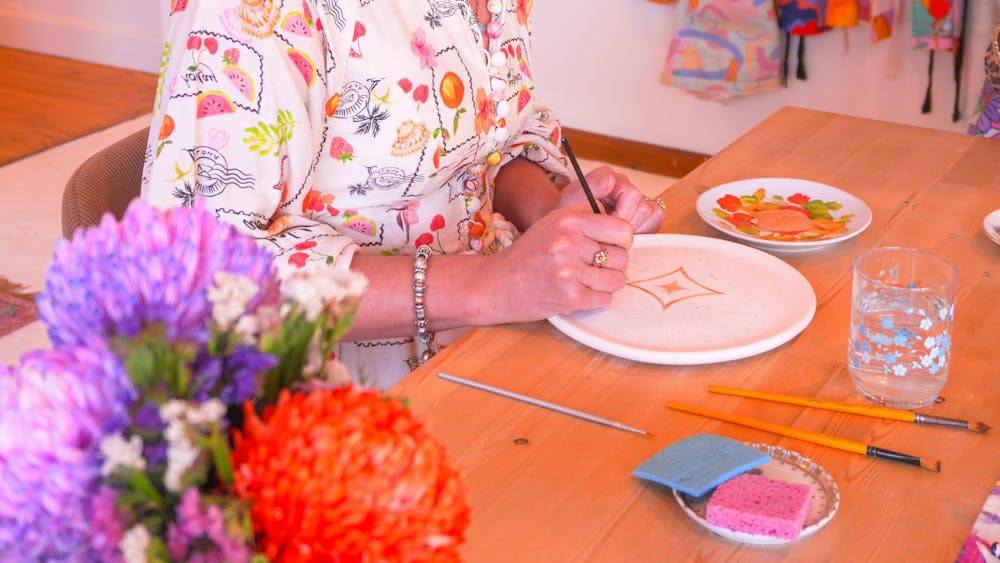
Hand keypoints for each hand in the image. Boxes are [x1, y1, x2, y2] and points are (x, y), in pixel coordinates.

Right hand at [479, 204, 633, 321]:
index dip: (623, 239)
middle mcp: (568, 244)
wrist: (497, 284)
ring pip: (617, 279)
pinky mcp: (569, 297)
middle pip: (621, 256)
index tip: (613, 245)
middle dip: (614, 263)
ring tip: (587, 279)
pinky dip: (596, 298)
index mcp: (567, 221)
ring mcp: (569, 272)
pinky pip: (605, 299)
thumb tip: (622, 220)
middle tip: (595, 265)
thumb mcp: (553, 222)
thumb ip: (586, 214)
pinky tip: (579, 291)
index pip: (622, 229)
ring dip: (607, 283)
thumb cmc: (528, 253)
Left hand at [557, 166, 664, 233]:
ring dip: (633, 229)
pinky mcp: (646, 215)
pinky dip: (641, 232)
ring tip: (612, 234)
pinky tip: (622, 236)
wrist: (571, 234)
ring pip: (651, 215)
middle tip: (607, 232)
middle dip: (625, 224)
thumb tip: (609, 180)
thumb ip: (588, 188)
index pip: (631, 194)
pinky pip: (655, 223)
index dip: (620, 214)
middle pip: (643, 206)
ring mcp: (638, 200)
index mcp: (610, 178)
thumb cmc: (570, 218)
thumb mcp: (570, 203)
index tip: (605, 224)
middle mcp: (626, 186)